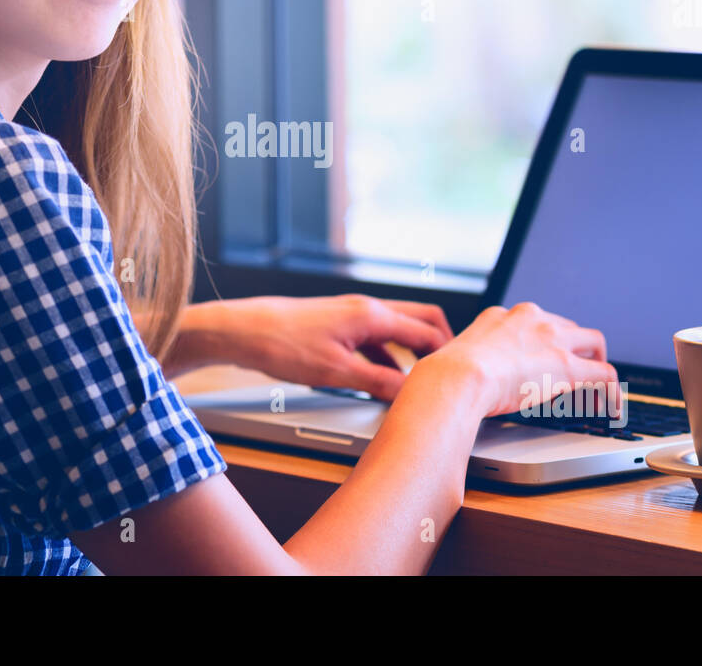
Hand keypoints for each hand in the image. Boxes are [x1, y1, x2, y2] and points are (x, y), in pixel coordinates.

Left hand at [185, 294, 454, 401]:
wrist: (243, 331)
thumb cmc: (283, 344)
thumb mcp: (336, 372)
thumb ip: (377, 382)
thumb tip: (409, 393)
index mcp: (372, 315)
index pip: (427, 331)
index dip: (447, 354)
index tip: (457, 376)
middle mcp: (366, 309)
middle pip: (419, 321)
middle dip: (437, 346)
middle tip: (447, 373)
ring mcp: (352, 314)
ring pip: (396, 331)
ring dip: (409, 354)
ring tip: (416, 384)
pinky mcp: (338, 324)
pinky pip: (374, 338)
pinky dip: (386, 357)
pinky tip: (380, 380)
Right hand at [422, 301, 616, 418]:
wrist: (458, 377)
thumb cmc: (448, 375)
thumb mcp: (456, 358)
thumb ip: (464, 362)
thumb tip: (446, 379)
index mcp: (502, 316)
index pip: (535, 323)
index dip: (544, 343)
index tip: (543, 359)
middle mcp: (530, 319)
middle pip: (567, 328)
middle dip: (574, 349)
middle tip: (575, 372)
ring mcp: (551, 339)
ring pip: (592, 343)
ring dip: (596, 364)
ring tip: (597, 388)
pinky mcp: (567, 365)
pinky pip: (604, 374)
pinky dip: (610, 391)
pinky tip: (610, 405)